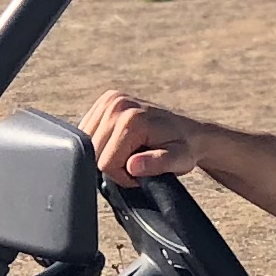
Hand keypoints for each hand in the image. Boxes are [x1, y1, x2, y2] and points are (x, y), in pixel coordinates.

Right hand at [81, 89, 219, 187]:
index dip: (120, 176)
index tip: (138, 173)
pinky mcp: (104, 101)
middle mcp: (116, 103)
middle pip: (92, 152)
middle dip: (112, 164)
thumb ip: (158, 163)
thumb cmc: (184, 148)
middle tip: (135, 163)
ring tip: (129, 152)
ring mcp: (109, 99)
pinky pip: (88, 132)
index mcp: (131, 119)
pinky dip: (101, 143)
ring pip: (87, 143)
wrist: (188, 131)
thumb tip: (133, 166)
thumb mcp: (179, 160)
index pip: (104, 162)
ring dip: (105, 153)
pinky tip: (120, 142)